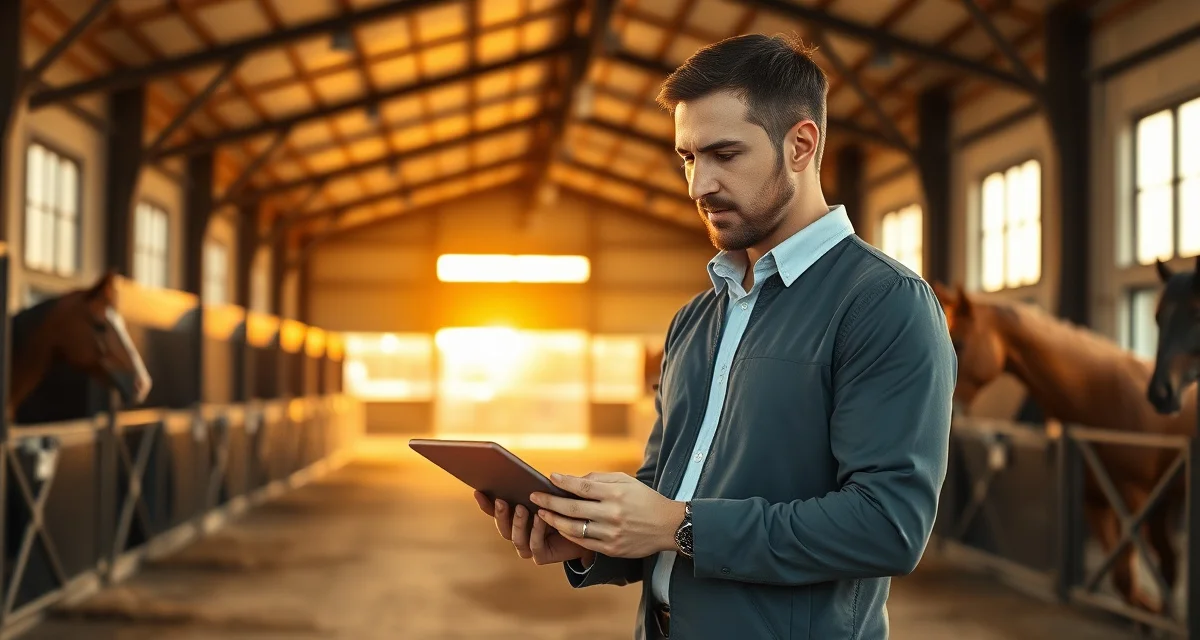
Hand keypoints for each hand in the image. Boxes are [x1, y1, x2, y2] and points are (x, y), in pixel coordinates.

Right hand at [473, 491, 594, 566]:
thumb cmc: (568, 505)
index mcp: (517, 517)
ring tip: (522, 508)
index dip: (485, 503)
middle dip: (500, 514)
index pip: (495, 511)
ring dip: (518, 523)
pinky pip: (534, 546)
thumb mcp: (550, 492)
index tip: (478, 490)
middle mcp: (520, 533)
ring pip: (515, 538)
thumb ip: (534, 486)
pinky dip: (536, 532)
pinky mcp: (541, 556)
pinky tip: (540, 518)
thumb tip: (516, 471)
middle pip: (502, 527)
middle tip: (502, 500)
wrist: (589, 527)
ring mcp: (529, 546)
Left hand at [530, 472, 685, 558]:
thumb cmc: (645, 499)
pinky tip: (559, 527)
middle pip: (572, 508)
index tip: (550, 478)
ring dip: (554, 520)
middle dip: (550, 502)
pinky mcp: (612, 549)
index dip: (563, 482)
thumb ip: (600, 479)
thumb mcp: (627, 481)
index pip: (582, 486)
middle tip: (535, 497)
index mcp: (616, 494)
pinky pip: (583, 542)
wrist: (668, 526)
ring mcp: (611, 533)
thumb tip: (574, 479)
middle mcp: (612, 514)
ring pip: (574, 528)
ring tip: (542, 514)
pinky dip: (568, 534)